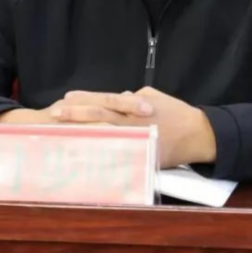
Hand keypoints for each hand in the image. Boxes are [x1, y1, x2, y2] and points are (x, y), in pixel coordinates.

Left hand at [0, 88, 215, 168]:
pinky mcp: (139, 155)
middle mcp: (132, 121)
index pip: (104, 99)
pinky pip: (116, 154)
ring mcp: (135, 139)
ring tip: (63, 132)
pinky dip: (100, 154)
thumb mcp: (155, 96)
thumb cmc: (177, 112)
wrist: (197, 134)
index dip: (84, 99)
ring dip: (82, 133)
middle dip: (75, 115)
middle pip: (98, 116)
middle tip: (54, 114)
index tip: (66, 98)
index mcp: (135, 105)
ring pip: (103, 134)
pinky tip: (85, 156)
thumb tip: (119, 97)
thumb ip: (134, 97)